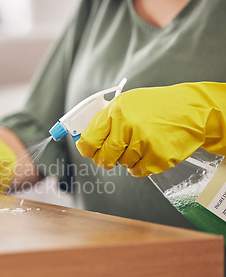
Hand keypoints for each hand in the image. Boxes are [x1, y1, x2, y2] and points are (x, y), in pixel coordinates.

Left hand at [76, 82, 225, 176]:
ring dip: (127, 158)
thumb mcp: (127, 103)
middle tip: (111, 155)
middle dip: (105, 159)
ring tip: (141, 144)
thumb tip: (86, 139)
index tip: (89, 151)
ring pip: (121, 164)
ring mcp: (143, 143)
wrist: (193, 110)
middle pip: (103, 158)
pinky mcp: (157, 158)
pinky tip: (149, 152)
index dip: (87, 149)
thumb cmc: (158, 106)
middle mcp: (127, 127)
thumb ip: (105, 120)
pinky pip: (137, 171)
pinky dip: (140, 165)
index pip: (89, 141)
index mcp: (116, 112)